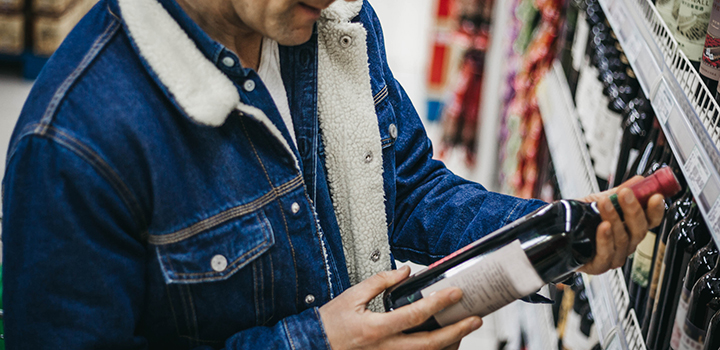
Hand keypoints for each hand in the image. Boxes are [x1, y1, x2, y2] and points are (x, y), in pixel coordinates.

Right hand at [319, 266, 482, 349]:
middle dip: (456, 332)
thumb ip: (379, 282)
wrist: (312, 347)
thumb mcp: (351, 296)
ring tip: (462, 332)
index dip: (438, 303)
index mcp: (376, 329)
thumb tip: (404, 272)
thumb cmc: (329, 325)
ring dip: (448, 346)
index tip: (455, 292)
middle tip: (474, 319)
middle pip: (430, 344)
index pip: (415, 314)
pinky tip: (442, 345)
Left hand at [577, 176, 665, 274]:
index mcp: (631, 228)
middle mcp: (626, 244)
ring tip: (605, 203)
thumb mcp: (598, 201)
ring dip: (615, 219)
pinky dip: (605, 240)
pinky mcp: (598, 265)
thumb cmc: (580, 219)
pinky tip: (603, 227)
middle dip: (633, 210)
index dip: (656, 210)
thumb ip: (618, 192)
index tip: (655, 196)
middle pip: (639, 230)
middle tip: (625, 193)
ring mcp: (614, 256)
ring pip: (622, 240)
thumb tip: (639, 180)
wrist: (557, 232)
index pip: (651, 221)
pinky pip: (606, 255)